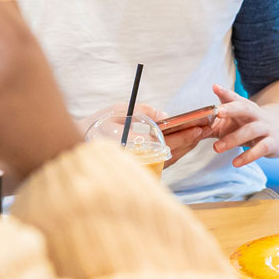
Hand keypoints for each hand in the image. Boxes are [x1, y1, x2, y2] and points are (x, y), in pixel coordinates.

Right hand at [77, 103, 206, 167]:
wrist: (72, 147)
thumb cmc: (95, 126)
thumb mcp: (117, 111)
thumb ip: (142, 112)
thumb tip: (165, 115)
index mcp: (132, 148)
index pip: (165, 145)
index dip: (183, 137)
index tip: (198, 128)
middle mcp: (138, 160)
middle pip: (171, 153)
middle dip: (190, 141)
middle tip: (206, 128)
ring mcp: (139, 165)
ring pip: (169, 159)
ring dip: (186, 147)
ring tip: (200, 133)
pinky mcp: (139, 167)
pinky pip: (162, 161)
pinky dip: (176, 152)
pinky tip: (186, 142)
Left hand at [206, 85, 278, 167]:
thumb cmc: (251, 125)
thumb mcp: (236, 120)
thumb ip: (214, 122)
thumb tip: (191, 126)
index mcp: (245, 107)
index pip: (235, 98)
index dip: (225, 93)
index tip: (215, 88)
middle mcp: (256, 114)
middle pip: (244, 108)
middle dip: (231, 109)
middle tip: (217, 112)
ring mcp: (266, 128)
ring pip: (250, 130)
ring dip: (233, 139)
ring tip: (217, 148)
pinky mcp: (273, 142)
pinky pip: (261, 148)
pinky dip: (248, 156)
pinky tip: (236, 162)